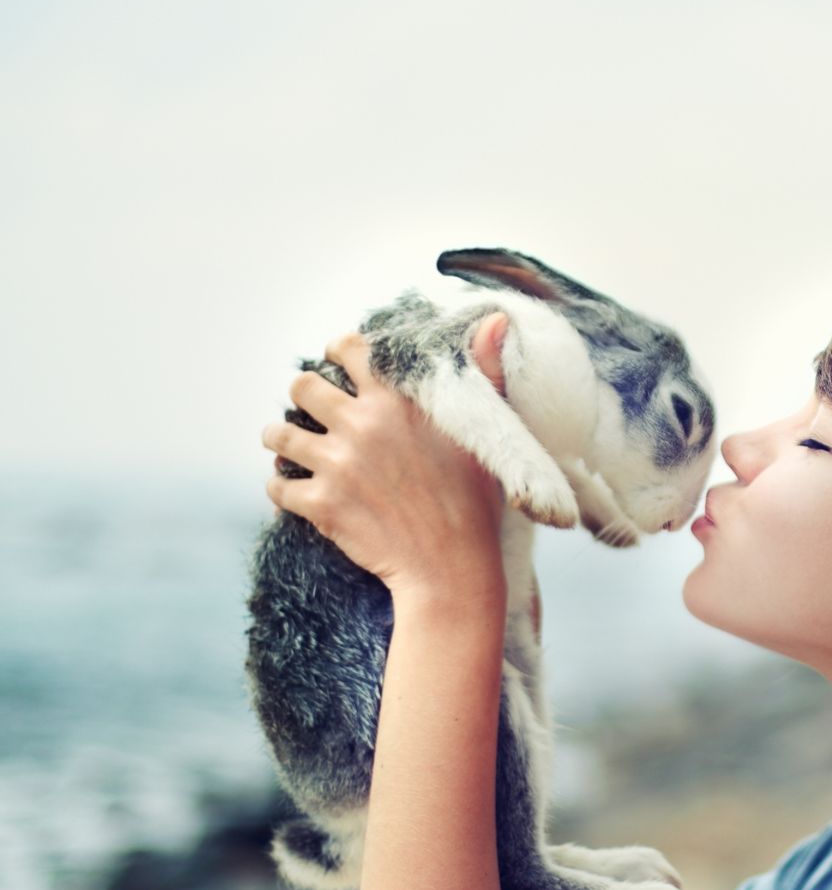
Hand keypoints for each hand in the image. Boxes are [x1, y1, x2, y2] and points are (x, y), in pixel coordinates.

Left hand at [262, 315, 513, 600]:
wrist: (453, 570)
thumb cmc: (477, 502)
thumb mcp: (486, 431)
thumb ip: (485, 370)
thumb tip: (496, 319)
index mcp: (399, 401)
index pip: (350, 350)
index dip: (338, 351)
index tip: (337, 361)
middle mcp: (361, 425)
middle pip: (301, 385)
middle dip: (304, 394)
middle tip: (313, 409)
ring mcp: (336, 464)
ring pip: (277, 433)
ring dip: (281, 438)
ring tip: (292, 447)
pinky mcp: (319, 504)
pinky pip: (276, 485)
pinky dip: (281, 487)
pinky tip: (295, 490)